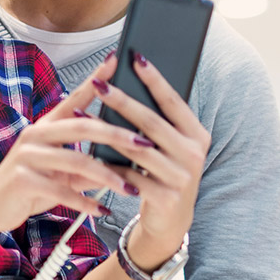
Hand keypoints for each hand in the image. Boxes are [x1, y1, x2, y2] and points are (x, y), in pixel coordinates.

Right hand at [0, 69, 160, 232]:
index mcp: (45, 126)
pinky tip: (103, 210)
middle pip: (82, 126)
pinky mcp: (22, 180)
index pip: (75, 98)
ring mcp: (27, 156)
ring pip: (76, 160)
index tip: (117, 61)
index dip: (96, 80)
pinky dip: (85, 202)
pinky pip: (62, 190)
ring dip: (107, 176)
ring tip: (130, 187)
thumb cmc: (29, 185)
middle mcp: (35, 134)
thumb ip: (86, 162)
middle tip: (145, 143)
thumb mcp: (59, 170)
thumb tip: (122, 160)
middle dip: (117, 134)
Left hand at [89, 53, 209, 268]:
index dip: (155, 79)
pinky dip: (107, 165)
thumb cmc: (165, 173)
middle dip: (122, 100)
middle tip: (99, 83)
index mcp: (198, 135)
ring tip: (81, 114)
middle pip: (152, 122)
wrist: (171, 222)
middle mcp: (194, 154)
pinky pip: (129, 176)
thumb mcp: (170, 147)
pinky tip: (87, 153)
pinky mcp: (165, 198)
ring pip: (137, 149)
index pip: (174, 101)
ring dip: (106, 131)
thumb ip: (159, 121)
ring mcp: (182, 178)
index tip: (135, 56)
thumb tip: (131, 81)